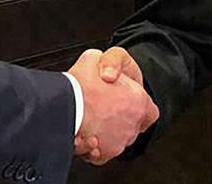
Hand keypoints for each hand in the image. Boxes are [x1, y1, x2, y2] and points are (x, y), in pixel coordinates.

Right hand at [68, 48, 157, 164]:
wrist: (62, 105)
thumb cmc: (80, 83)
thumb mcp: (95, 56)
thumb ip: (109, 62)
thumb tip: (108, 72)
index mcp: (138, 101)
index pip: (150, 110)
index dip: (138, 106)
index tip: (126, 103)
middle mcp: (132, 124)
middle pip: (130, 124)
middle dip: (116, 118)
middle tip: (100, 109)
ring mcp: (119, 142)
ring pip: (115, 139)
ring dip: (103, 132)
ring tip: (87, 121)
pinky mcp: (103, 154)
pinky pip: (102, 154)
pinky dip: (93, 148)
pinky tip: (83, 136)